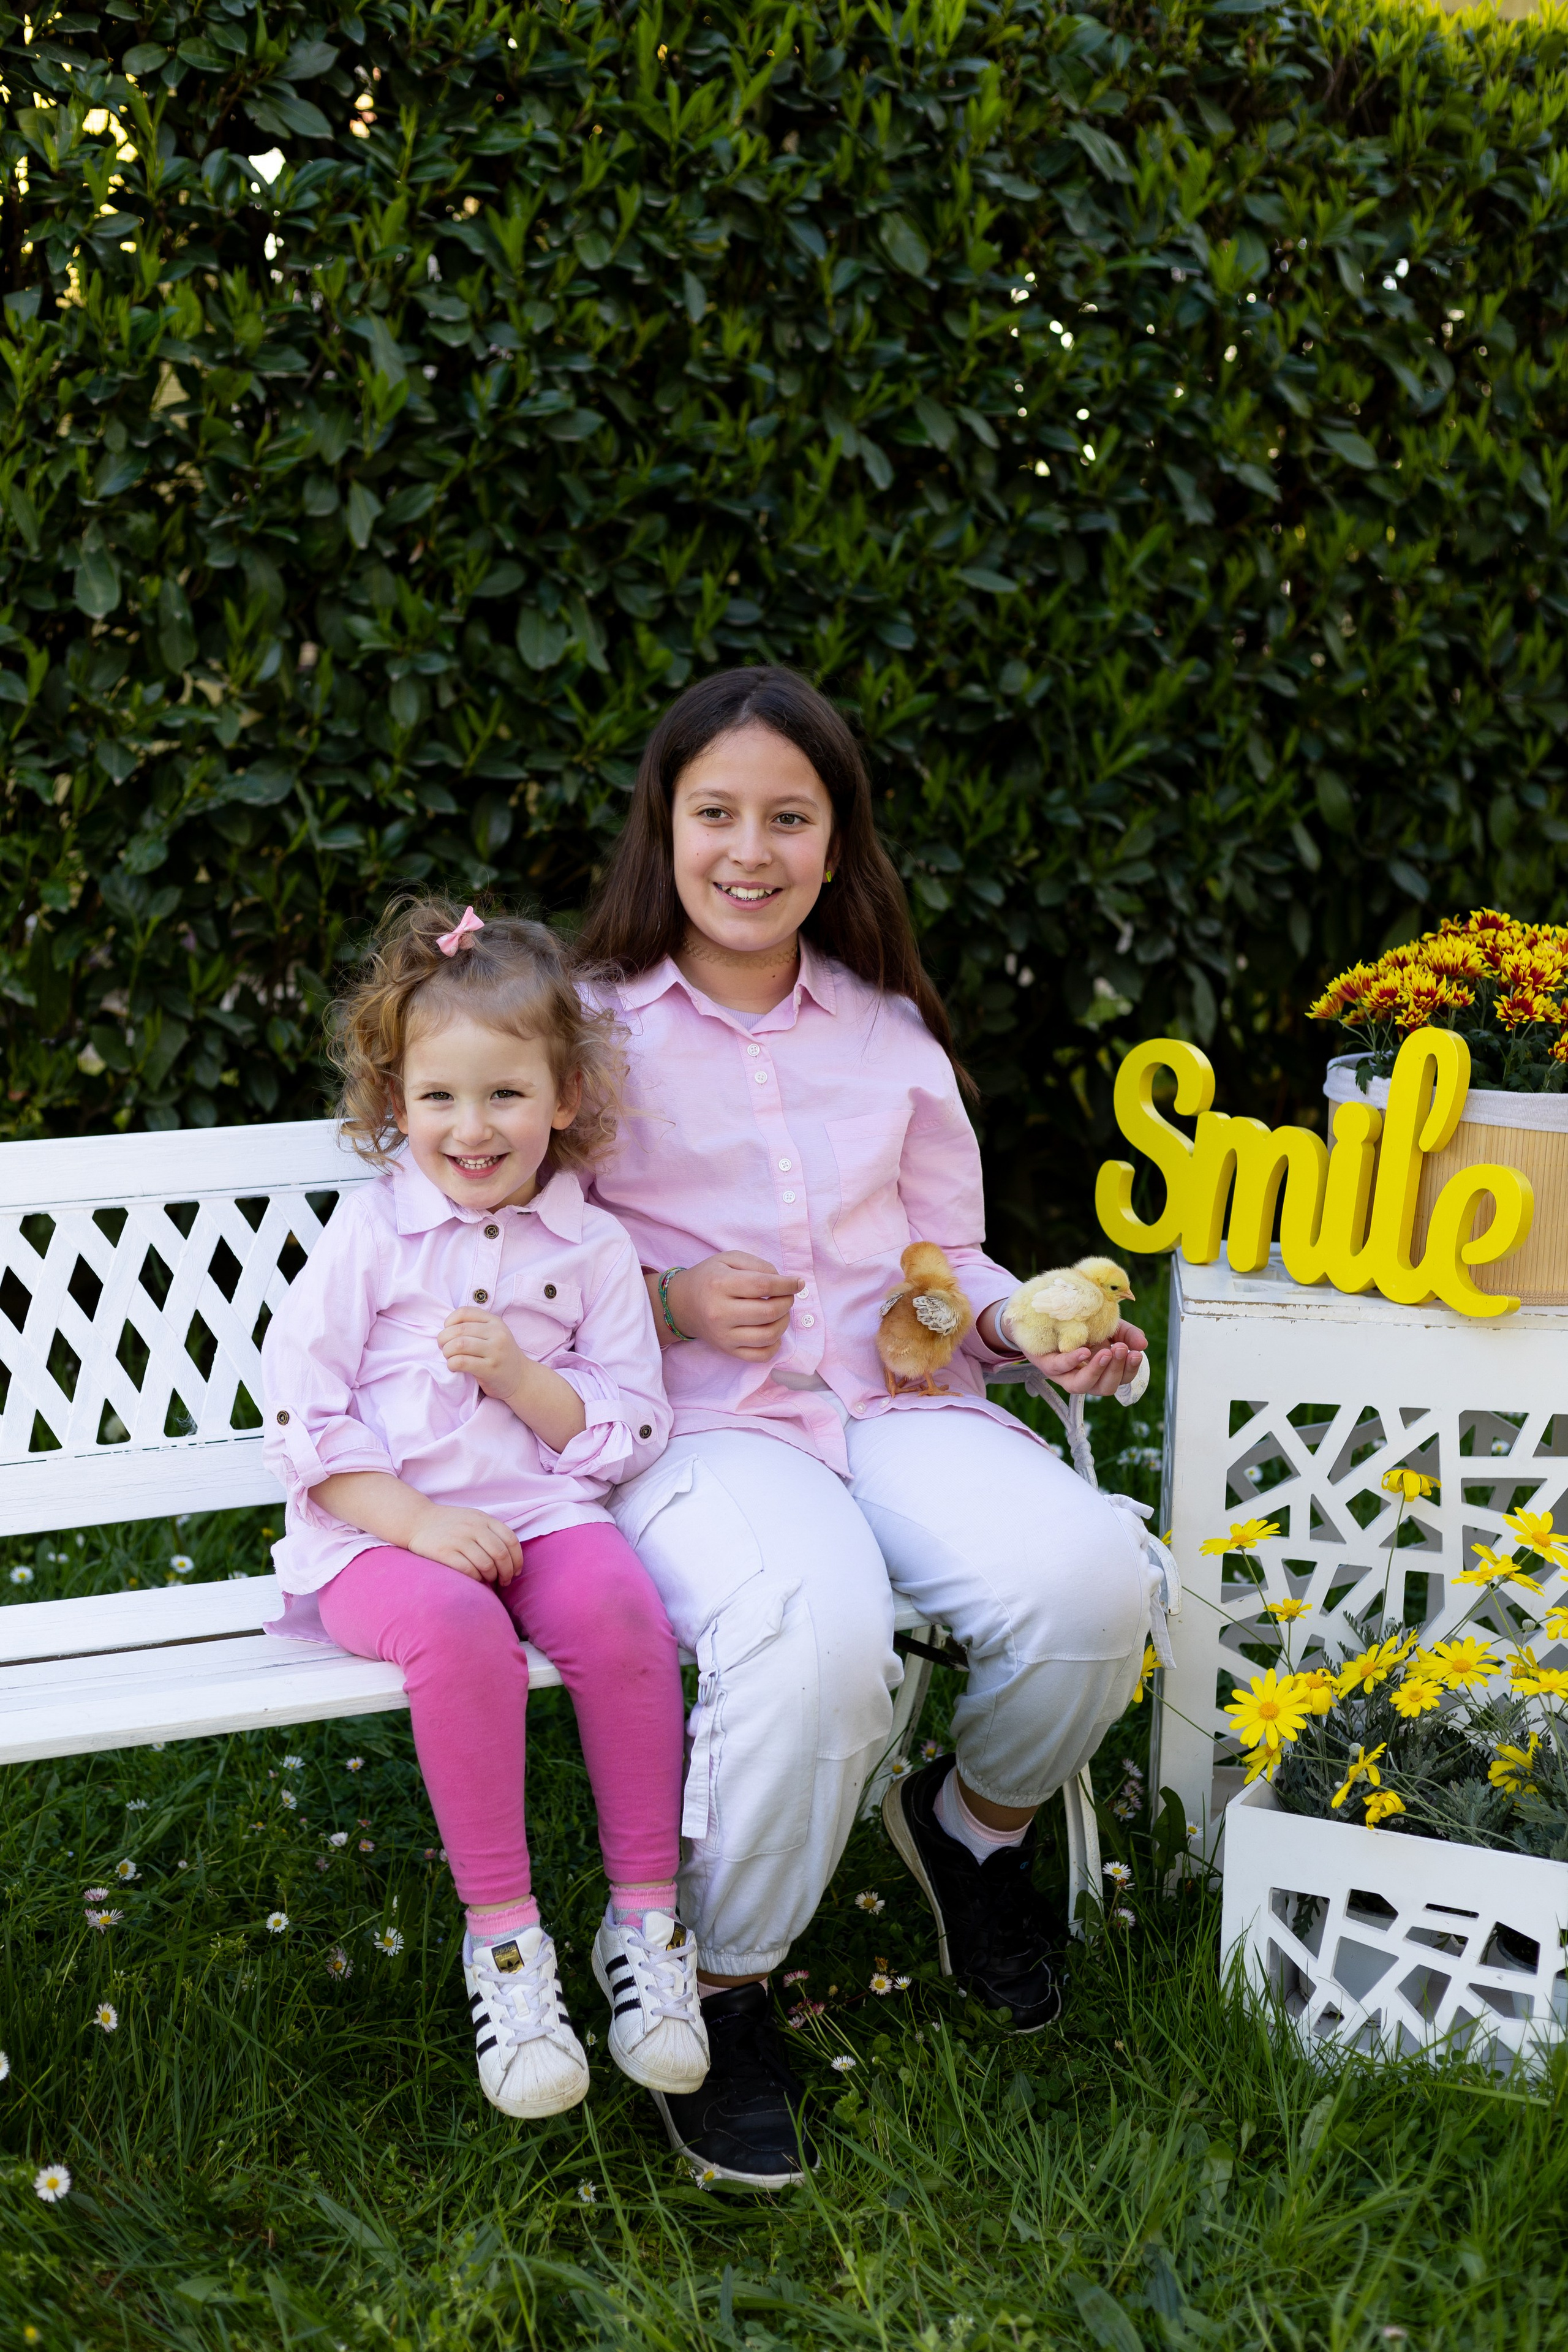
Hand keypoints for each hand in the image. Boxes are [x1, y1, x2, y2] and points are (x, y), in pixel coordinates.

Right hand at [407, 1501, 521, 1584]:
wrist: (417, 1520)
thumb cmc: (449, 1524)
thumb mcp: (473, 1518)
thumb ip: (491, 1531)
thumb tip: (511, 1558)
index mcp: (483, 1519)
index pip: (510, 1540)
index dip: (517, 1559)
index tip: (516, 1571)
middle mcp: (473, 1528)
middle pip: (501, 1555)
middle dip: (507, 1572)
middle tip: (505, 1581)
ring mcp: (459, 1539)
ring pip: (487, 1565)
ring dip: (492, 1578)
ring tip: (490, 1582)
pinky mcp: (445, 1552)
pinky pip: (469, 1571)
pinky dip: (477, 1579)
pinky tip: (476, 1581)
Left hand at [440, 1307, 526, 1402]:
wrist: (521, 1378)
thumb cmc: (501, 1355)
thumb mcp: (494, 1334)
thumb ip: (475, 1326)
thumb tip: (446, 1328)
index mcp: (495, 1321)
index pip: (464, 1312)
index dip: (449, 1322)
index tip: (448, 1332)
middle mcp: (497, 1334)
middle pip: (459, 1329)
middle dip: (443, 1339)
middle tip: (443, 1347)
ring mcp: (495, 1351)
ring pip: (458, 1344)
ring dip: (447, 1352)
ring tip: (449, 1357)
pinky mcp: (490, 1369)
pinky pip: (462, 1362)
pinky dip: (451, 1364)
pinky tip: (454, 1367)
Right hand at [664, 1252, 803, 1361]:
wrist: (682, 1304)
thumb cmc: (710, 1277)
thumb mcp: (729, 1259)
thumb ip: (758, 1265)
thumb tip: (784, 1282)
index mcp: (720, 1284)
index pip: (764, 1286)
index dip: (787, 1285)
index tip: (798, 1283)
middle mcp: (720, 1312)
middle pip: (768, 1312)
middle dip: (787, 1303)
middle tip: (787, 1296)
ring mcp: (724, 1335)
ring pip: (768, 1336)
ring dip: (784, 1323)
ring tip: (780, 1312)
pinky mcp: (727, 1350)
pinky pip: (760, 1356)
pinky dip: (774, 1345)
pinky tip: (773, 1332)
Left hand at [1021, 1318, 1147, 1398]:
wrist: (1046, 1313)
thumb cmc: (1081, 1323)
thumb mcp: (1109, 1325)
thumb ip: (1126, 1333)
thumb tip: (1143, 1345)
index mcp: (1102, 1369)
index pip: (1122, 1379)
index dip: (1131, 1370)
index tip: (1136, 1353)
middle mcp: (1084, 1376)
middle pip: (1105, 1388)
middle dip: (1116, 1370)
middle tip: (1120, 1349)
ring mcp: (1064, 1373)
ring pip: (1081, 1386)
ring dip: (1096, 1371)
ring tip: (1106, 1353)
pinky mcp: (1046, 1364)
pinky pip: (1058, 1368)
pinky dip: (1072, 1361)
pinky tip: (1084, 1351)